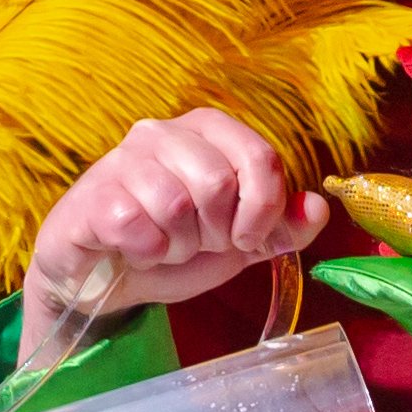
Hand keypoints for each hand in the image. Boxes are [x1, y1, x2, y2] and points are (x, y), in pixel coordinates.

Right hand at [19, 111, 327, 366]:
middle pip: (217, 182)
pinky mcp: (92, 194)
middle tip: (196, 243)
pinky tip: (134, 250)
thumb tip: (318, 208)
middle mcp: (163, 133)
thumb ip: (280, 227)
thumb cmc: (173, 247)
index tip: (246, 238)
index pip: (260, 158)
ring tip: (163, 245)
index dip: (263, 209)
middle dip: (215, 232)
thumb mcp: (238, 241)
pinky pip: (136, 225)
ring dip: (177, 245)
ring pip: (175, 206)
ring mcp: (123, 159)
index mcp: (208, 132)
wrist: (104, 279)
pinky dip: (145, 252)